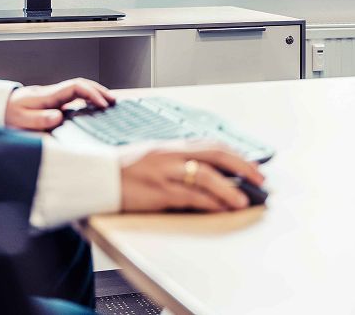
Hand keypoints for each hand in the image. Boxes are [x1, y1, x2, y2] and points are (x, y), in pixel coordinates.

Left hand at [4, 77, 114, 130]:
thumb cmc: (9, 114)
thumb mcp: (20, 119)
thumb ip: (38, 119)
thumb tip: (58, 116)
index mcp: (48, 95)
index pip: (75, 87)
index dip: (91, 93)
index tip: (102, 104)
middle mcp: (53, 93)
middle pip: (81, 84)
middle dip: (99, 90)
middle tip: (113, 101)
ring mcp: (54, 96)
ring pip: (79, 88)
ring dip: (95, 92)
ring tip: (109, 101)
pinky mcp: (54, 101)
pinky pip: (75, 95)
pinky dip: (88, 97)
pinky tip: (94, 106)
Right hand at [119, 141, 264, 212]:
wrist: (95, 178)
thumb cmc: (122, 171)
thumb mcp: (152, 158)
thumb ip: (175, 161)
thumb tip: (203, 172)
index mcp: (170, 146)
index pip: (211, 145)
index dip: (235, 155)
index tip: (251, 166)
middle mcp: (170, 155)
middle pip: (215, 155)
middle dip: (241, 167)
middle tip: (259, 179)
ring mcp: (164, 172)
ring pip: (205, 176)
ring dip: (229, 189)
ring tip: (243, 200)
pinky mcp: (157, 192)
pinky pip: (190, 196)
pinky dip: (209, 203)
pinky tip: (220, 208)